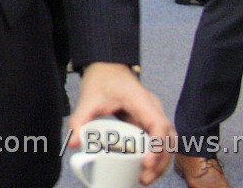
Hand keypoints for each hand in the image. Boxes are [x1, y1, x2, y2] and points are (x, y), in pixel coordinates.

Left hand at [69, 63, 174, 184]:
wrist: (107, 66)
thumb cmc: (101, 79)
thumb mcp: (88, 98)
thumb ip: (80, 119)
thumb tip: (74, 143)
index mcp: (141, 100)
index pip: (158, 125)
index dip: (157, 146)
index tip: (147, 163)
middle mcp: (153, 108)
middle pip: (168, 138)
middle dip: (160, 161)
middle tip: (144, 178)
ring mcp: (154, 114)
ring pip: (168, 141)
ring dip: (161, 161)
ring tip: (145, 178)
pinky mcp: (150, 120)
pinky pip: (160, 140)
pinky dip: (157, 155)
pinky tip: (147, 168)